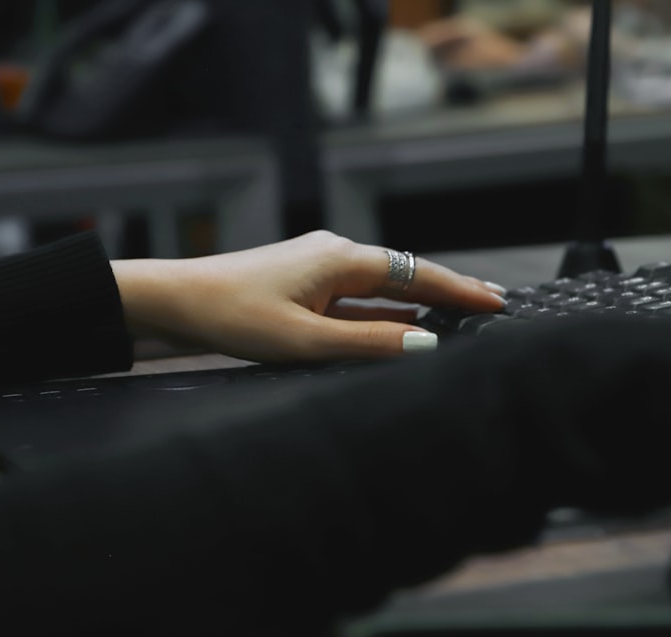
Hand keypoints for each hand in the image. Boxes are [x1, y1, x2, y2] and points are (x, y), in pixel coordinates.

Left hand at [110, 231, 505, 362]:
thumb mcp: (304, 339)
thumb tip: (423, 346)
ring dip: (417, 306)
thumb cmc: (232, 314)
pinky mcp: (303, 288)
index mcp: (341, 259)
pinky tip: (399, 329)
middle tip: (490, 305)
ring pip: (381, 290)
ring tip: (456, 319)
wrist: (174, 301)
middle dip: (447, 292)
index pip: (416, 274)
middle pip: (404, 276)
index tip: (495, 301)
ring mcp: (318, 270)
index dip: (459, 290)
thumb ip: (366, 344)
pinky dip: (382, 315)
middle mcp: (335, 256)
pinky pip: (356, 301)